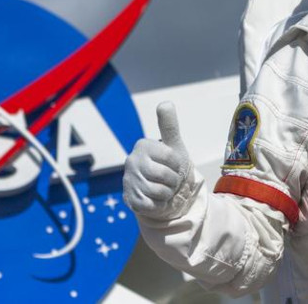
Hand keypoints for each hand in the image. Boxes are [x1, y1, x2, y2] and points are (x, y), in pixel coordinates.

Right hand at [123, 102, 193, 219]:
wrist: (161, 190)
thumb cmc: (169, 165)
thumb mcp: (173, 145)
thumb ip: (169, 125)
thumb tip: (165, 103)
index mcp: (143, 145)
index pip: (171, 158)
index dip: (178, 165)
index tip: (174, 165)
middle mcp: (132, 161)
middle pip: (166, 176)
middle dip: (174, 181)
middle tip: (169, 179)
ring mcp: (129, 180)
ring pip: (160, 192)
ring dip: (168, 193)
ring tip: (163, 188)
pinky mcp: (129, 199)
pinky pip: (152, 205)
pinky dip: (159, 204)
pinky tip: (156, 199)